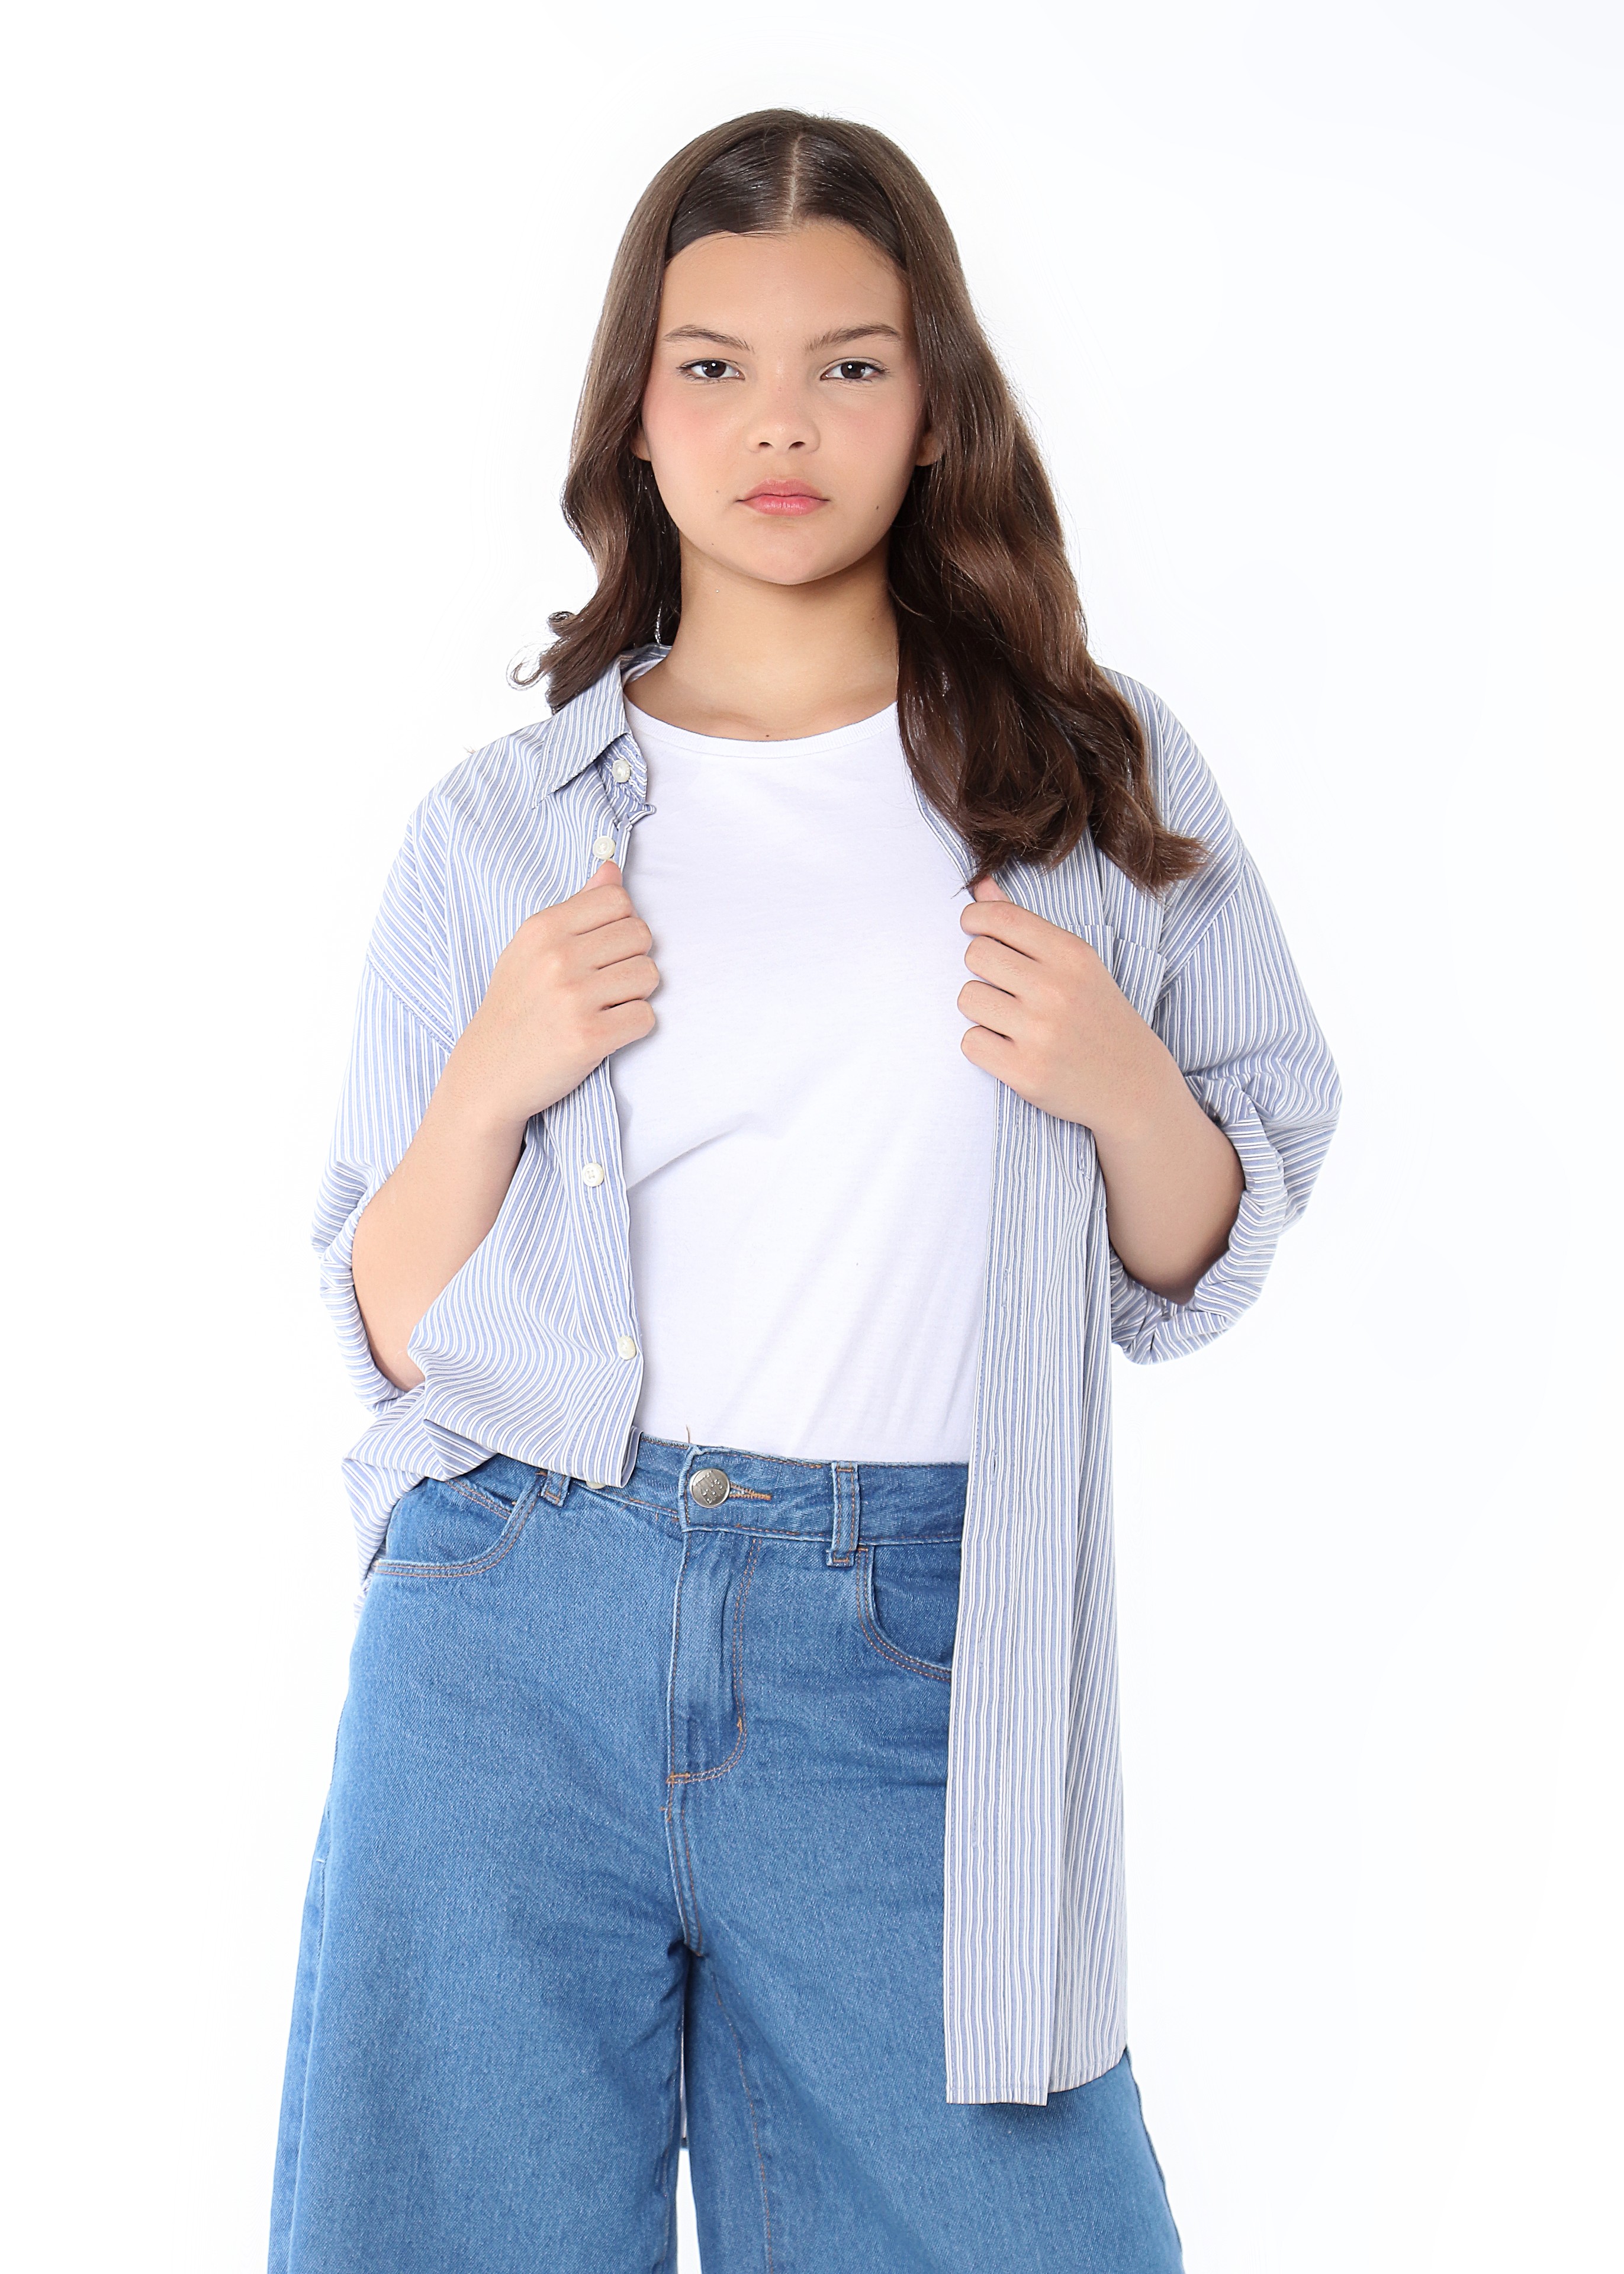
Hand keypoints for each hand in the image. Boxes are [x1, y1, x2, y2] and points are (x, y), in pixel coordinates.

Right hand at [444, 861, 658, 1133]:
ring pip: (649, 975)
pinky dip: (633, 1026)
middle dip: (632, 959)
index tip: (603, 949)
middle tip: (606, 983)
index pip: (618, 899)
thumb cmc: (515, 1007)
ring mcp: (573, 997)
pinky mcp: (589, 1036)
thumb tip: (612, 868)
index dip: (621, 924)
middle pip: (641, 934)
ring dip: (635, 994)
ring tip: (605, 1006)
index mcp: (543, 928)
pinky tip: (606, 1031)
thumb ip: (576, 908)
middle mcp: (557, 957)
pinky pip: (646, 1017)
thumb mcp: (531, 949)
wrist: (488, 1074)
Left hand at [957, 874, 1170, 1141]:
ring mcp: (1040, 1032)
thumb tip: (979, 885)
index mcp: (1071, 955)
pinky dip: (983, 1046)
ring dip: (981, 1009)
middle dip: (981, 968)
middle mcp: (1056, 989)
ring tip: (1011, 1020)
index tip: (974, 929)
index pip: (1000, 918)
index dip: (974, 920)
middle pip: (975, 955)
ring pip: (968, 998)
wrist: (1134, 1084)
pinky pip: (970, 1042)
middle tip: (1003, 985)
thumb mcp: (1074, 963)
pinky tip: (1010, 1047)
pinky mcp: (1025, 1072)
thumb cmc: (1097, 1015)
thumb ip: (1023, 924)